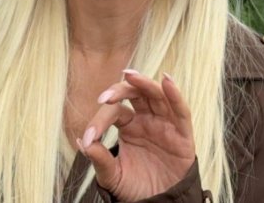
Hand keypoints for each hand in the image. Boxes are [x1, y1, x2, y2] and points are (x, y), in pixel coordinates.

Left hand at [76, 70, 195, 200]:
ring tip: (131, 75)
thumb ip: (100, 160)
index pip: (114, 112)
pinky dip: (175, 95)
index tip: (88, 137)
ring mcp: (165, 124)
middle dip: (120, 90)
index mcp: (129, 126)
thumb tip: (81, 142)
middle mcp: (147, 120)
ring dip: (144, 83)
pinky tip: (167, 81)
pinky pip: (181, 111)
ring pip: (156, 95)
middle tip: (104, 97)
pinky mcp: (183, 134)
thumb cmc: (137, 188)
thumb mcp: (113, 176)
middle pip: (135, 94)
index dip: (100, 121)